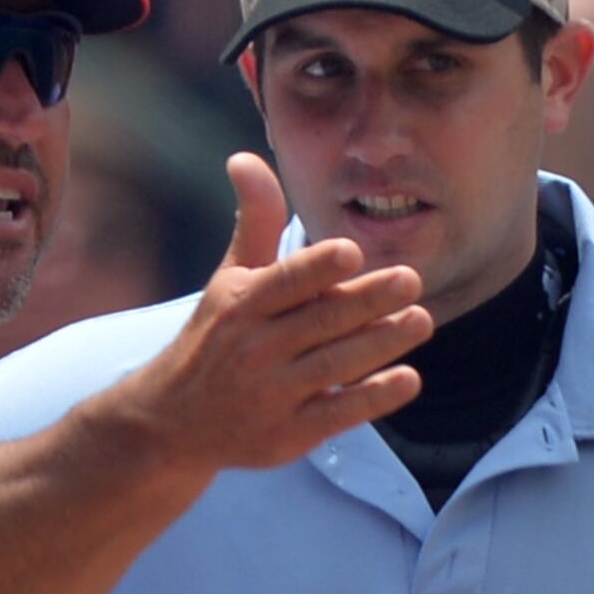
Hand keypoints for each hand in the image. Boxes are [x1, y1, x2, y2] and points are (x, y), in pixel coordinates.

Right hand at [101, 156, 429, 480]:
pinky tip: (407, 379)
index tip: (353, 251)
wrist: (173, 423)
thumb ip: (255, 221)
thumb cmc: (215, 337)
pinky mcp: (286, 436)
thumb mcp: (229, 278)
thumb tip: (244, 158)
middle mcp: (254, 351)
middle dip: (367, 300)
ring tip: (421, 319)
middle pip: (320, 322)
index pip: (284, 283)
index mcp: (241, 306)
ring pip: (334, 365)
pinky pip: (337, 414)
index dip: (318, 268)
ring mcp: (270, 396)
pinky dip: (373, 398)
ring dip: (381, 344)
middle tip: (410, 280)